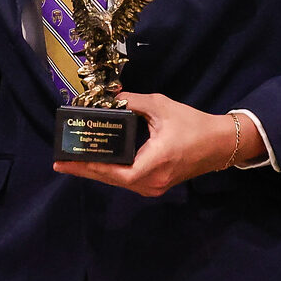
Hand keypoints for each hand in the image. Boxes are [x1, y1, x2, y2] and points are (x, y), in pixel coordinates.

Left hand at [53, 92, 236, 197]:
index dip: (92, 167)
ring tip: (72, 162)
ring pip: (119, 182)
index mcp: (155, 163)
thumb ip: (133, 101)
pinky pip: (127, 181)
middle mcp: (153, 181)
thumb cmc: (193, 124)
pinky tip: (96, 163)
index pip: (118, 172)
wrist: (220, 144)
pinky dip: (110, 173)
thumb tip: (111, 94)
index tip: (69, 161)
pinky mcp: (157, 184)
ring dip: (96, 172)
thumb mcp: (161, 107)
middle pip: (113, 180)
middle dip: (85, 170)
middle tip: (60, 162)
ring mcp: (155, 186)